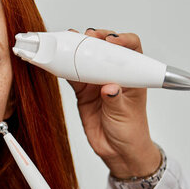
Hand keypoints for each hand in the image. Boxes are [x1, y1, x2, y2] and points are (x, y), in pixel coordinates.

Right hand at [68, 28, 159, 178]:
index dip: (122, 40)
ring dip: (78, 49)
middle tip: (88, 37)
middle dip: (96, 38)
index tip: (112, 41)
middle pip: (106, 48)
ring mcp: (97, 82)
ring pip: (87, 58)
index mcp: (132, 75)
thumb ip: (116, 101)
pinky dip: (64, 66)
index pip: (131, 49)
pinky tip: (57, 60)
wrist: (116, 151)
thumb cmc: (130, 132)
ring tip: (68, 40)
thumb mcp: (124, 115)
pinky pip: (72, 74)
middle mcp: (114, 74)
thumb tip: (109, 88)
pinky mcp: (83, 91)